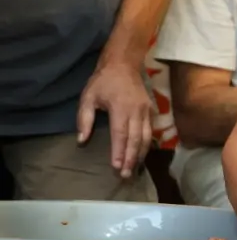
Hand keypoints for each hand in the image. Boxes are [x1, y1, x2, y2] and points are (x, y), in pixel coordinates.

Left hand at [76, 60, 151, 178]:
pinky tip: (143, 154)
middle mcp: (136, 111)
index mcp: (120, 108)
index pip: (120, 134)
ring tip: (136, 168)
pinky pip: (150, 130)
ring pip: (146, 136)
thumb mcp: (87, 97)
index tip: (116, 166)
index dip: (119, 151)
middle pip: (135, 139)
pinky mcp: (151, 110)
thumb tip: (81, 141)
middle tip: (127, 175)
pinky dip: (147, 144)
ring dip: (141, 154)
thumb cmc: (103, 81)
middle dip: (131, 158)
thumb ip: (84, 119)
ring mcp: (146, 111)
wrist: (124, 64)